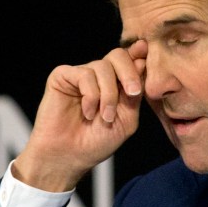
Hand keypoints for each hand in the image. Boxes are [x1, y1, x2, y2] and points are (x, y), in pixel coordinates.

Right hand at [13, 40, 146, 190]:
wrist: (69, 157)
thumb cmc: (97, 142)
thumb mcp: (126, 119)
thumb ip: (135, 93)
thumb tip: (141, 61)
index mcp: (115, 84)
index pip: (129, 60)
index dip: (139, 53)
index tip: (145, 49)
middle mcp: (97, 76)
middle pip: (117, 55)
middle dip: (129, 72)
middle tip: (132, 92)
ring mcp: (80, 74)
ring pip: (102, 66)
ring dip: (108, 95)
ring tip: (105, 117)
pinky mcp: (62, 76)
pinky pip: (84, 74)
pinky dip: (91, 96)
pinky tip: (88, 113)